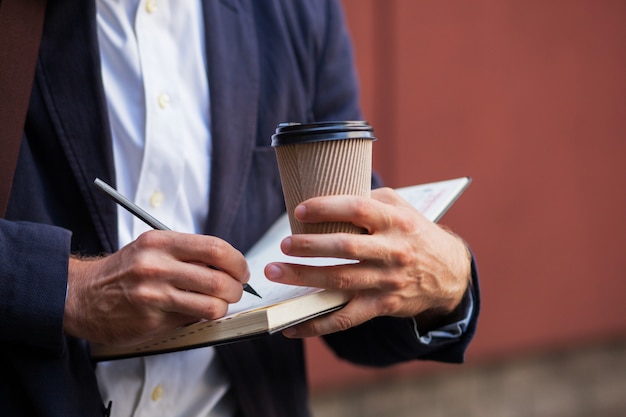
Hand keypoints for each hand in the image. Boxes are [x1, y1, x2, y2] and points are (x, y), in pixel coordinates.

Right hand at [63, 230, 249, 345]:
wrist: (81, 295)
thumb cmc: (124, 270)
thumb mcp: (153, 248)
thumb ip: (188, 252)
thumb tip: (229, 265)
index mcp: (161, 243)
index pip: (216, 249)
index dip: (238, 262)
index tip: (241, 270)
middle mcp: (157, 267)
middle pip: (220, 280)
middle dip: (237, 288)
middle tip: (235, 290)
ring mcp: (155, 296)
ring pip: (212, 305)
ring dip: (223, 307)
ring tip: (218, 304)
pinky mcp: (152, 321)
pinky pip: (193, 320)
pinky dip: (201, 317)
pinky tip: (194, 311)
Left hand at [265, 187, 470, 337]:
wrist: (449, 273)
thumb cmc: (415, 234)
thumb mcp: (401, 208)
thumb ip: (370, 199)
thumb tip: (328, 196)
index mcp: (395, 221)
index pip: (357, 209)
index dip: (326, 208)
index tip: (299, 211)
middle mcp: (392, 250)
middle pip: (345, 247)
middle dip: (309, 246)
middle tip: (284, 245)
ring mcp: (387, 281)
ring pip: (340, 281)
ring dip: (304, 278)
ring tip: (275, 272)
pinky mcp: (382, 305)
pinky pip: (345, 319)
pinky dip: (316, 324)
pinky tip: (291, 325)